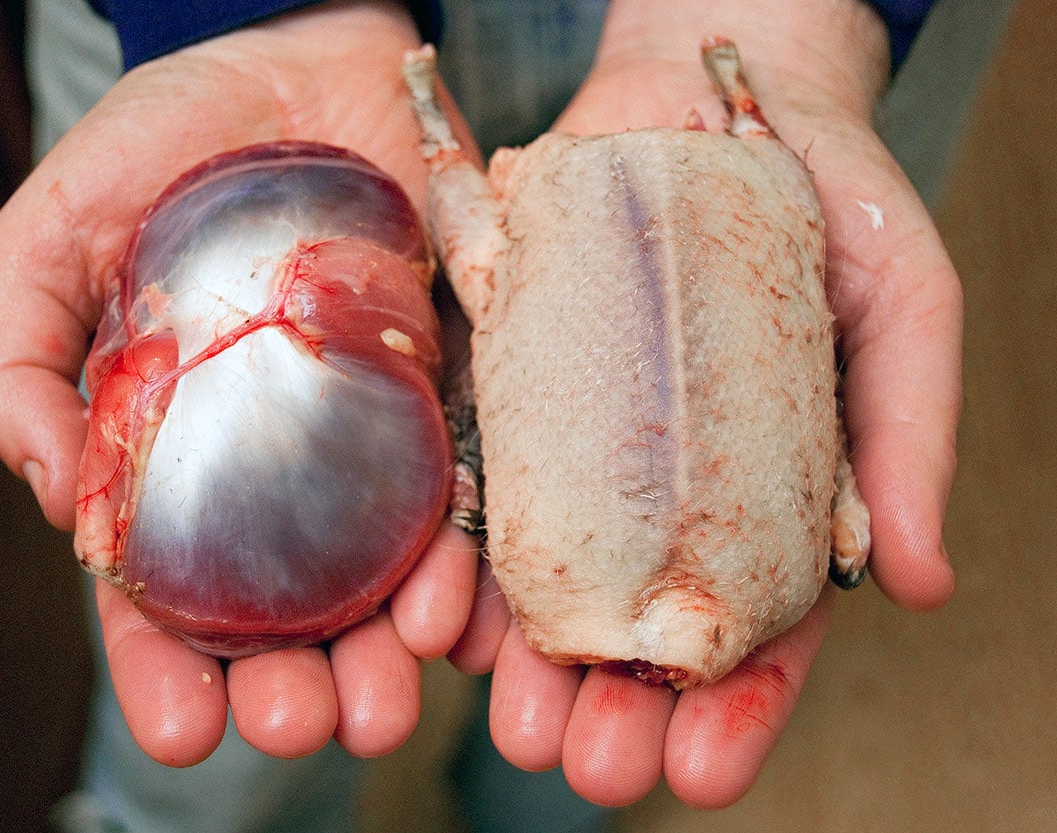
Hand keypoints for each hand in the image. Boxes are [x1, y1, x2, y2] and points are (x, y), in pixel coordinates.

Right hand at [0, 0, 479, 765]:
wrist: (301, 58)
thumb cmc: (165, 144)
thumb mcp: (51, 240)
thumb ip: (20, 365)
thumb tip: (60, 505)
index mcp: (179, 451)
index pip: (165, 589)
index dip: (166, 669)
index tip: (185, 732)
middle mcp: (281, 464)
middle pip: (284, 606)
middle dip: (292, 680)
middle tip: (303, 725)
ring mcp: (372, 433)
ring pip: (383, 574)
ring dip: (386, 651)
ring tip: (387, 703)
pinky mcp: (454, 388)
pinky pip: (472, 492)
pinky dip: (473, 562)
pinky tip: (463, 619)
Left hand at [450, 0, 961, 807]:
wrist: (709, 92)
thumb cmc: (829, 196)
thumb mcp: (902, 307)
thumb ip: (906, 437)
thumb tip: (923, 584)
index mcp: (770, 493)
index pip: (757, 625)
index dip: (737, 708)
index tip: (703, 772)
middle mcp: (666, 486)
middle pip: (639, 621)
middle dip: (617, 705)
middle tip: (592, 766)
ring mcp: (582, 442)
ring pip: (549, 575)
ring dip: (531, 660)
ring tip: (517, 720)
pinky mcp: (511, 387)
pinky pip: (477, 483)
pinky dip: (459, 555)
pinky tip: (444, 616)